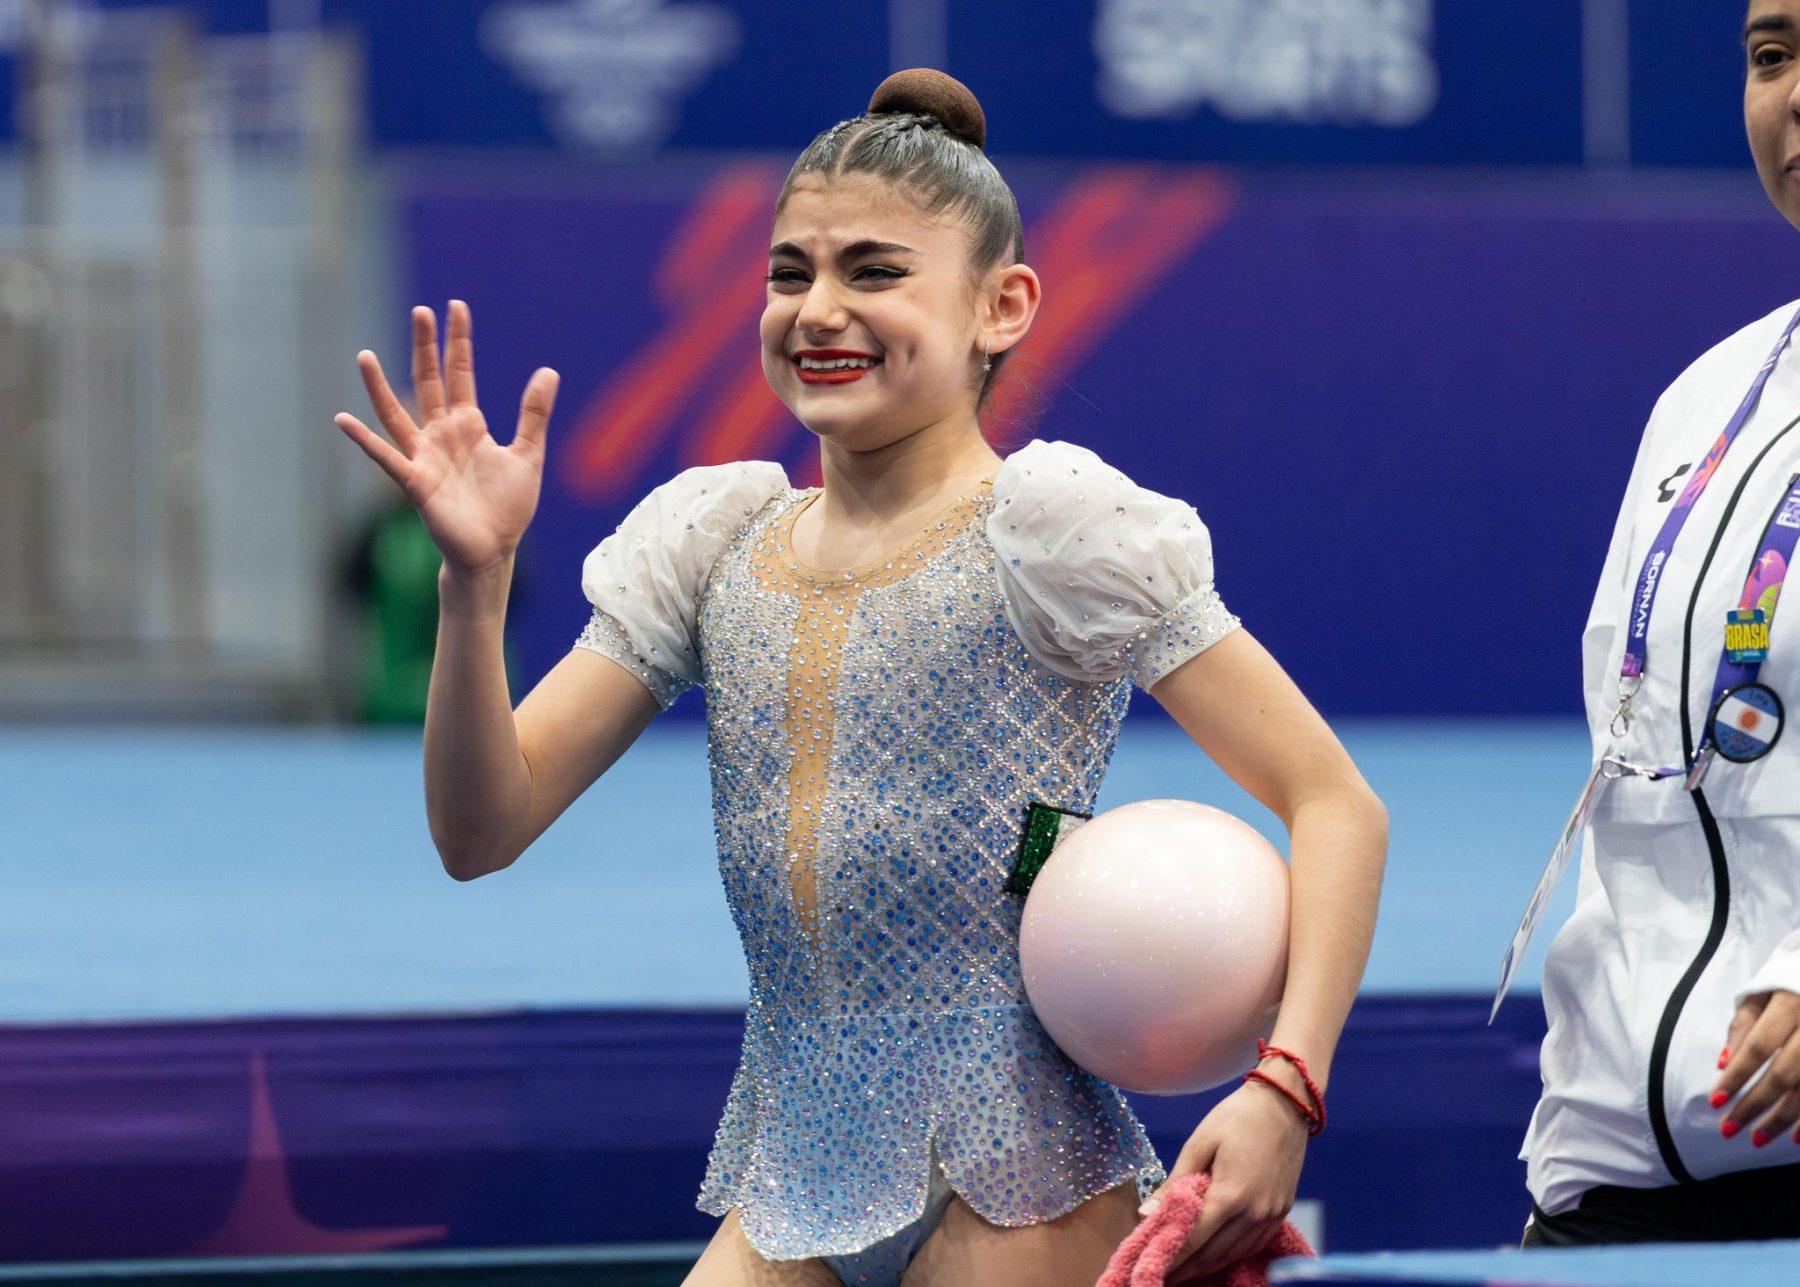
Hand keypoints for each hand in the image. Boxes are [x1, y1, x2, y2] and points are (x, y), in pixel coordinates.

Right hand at [335, 301, 559, 574]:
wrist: (493, 550)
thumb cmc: (508, 507)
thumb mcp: (528, 454)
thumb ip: (533, 414)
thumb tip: (549, 371)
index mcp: (468, 425)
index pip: (460, 373)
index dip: (458, 342)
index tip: (455, 306)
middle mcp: (441, 434)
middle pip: (428, 381)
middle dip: (424, 347)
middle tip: (419, 310)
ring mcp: (424, 456)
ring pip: (396, 414)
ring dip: (379, 386)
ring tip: (364, 355)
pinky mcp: (416, 482)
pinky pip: (386, 457)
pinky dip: (364, 440)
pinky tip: (343, 419)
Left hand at [1147, 1078, 1308, 1282]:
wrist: (1284, 1103)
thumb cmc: (1237, 1117)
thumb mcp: (1199, 1143)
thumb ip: (1174, 1183)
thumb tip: (1146, 1213)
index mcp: (1231, 1195)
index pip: (1193, 1240)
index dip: (1170, 1258)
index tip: (1150, 1268)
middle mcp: (1254, 1213)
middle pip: (1213, 1253)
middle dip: (1186, 1268)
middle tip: (1161, 1275)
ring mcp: (1271, 1215)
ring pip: (1233, 1253)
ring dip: (1207, 1265)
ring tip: (1183, 1270)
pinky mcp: (1281, 1211)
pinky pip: (1252, 1244)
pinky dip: (1231, 1253)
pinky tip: (1215, 1254)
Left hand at [1712, 989, 1799, 1146]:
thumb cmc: (1788, 986)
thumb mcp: (1762, 992)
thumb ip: (1743, 1024)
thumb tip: (1724, 1061)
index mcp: (1790, 1005)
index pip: (1759, 1047)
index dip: (1738, 1076)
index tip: (1716, 1101)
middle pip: (1784, 1074)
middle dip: (1755, 1105)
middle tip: (1729, 1129)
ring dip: (1783, 1119)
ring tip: (1758, 1138)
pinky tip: (1796, 1136)